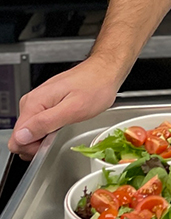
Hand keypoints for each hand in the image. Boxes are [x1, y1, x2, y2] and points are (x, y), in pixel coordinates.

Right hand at [7, 57, 122, 159]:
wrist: (106, 70)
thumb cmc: (96, 86)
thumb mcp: (74, 108)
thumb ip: (45, 123)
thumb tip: (22, 136)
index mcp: (34, 103)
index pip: (16, 138)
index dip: (32, 148)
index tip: (49, 146)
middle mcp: (32, 101)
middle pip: (22, 136)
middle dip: (39, 142)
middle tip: (61, 135)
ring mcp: (39, 101)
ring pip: (32, 130)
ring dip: (46, 135)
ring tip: (65, 126)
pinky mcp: (47, 102)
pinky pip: (41, 123)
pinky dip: (51, 128)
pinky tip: (64, 122)